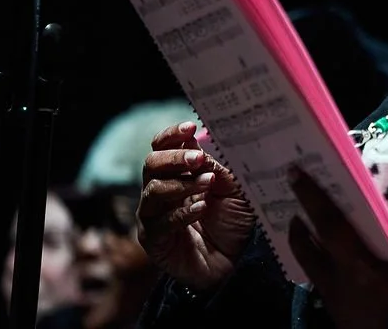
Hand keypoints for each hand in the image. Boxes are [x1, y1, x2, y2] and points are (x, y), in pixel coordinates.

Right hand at [136, 122, 256, 289]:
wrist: (236, 260)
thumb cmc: (234, 219)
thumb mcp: (234, 187)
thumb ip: (217, 166)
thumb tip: (200, 142)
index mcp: (177, 172)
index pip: (162, 147)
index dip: (171, 136)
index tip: (189, 127)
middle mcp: (160, 190)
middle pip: (151, 164)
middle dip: (174, 158)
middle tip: (198, 160)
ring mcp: (154, 216)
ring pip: (154, 191)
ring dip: (182, 185)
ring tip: (208, 184)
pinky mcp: (154, 241)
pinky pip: (160, 222)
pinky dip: (182, 213)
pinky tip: (201, 209)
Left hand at [288, 166, 387, 328]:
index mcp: (357, 266)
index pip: (329, 223)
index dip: (312, 196)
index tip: (295, 173)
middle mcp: (337, 282)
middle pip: (306, 250)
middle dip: (298, 228)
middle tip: (294, 211)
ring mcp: (335, 301)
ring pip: (312, 270)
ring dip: (308, 250)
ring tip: (309, 235)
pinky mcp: (340, 317)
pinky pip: (325, 287)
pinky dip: (326, 273)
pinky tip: (340, 271)